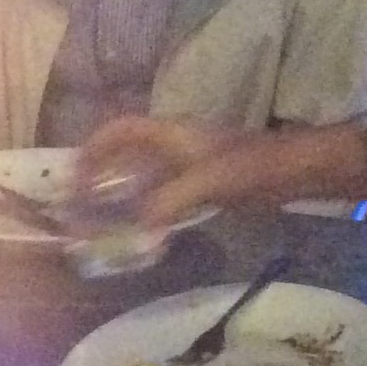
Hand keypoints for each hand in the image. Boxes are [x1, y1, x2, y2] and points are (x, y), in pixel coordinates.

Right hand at [75, 116, 235, 226]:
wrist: (292, 172)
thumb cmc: (249, 166)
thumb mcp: (206, 182)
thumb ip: (168, 204)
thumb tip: (137, 236)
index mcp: (169, 134)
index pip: (120, 129)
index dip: (94, 147)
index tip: (73, 173)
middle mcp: (172, 147)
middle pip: (126, 153)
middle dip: (100, 174)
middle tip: (79, 204)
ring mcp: (187, 166)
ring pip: (143, 176)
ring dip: (121, 194)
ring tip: (101, 220)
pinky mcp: (201, 186)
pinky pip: (162, 194)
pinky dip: (145, 209)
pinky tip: (140, 231)